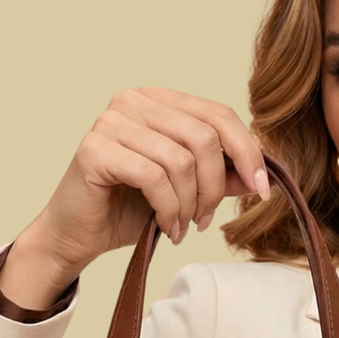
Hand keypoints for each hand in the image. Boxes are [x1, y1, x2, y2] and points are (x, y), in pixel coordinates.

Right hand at [0, 86, 268, 308]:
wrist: (77, 236)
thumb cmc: (128, 211)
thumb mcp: (185, 192)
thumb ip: (218, 176)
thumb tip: (258, 174)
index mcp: (159, 102)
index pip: (218, 115)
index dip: (247, 152)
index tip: (261, 191)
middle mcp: (134, 101)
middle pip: (204, 137)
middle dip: (214, 187)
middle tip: (205, 220)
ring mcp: (112, 121)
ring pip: (181, 160)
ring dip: (189, 204)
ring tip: (181, 227)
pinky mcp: (96, 149)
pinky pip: (154, 177)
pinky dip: (168, 209)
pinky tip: (165, 227)